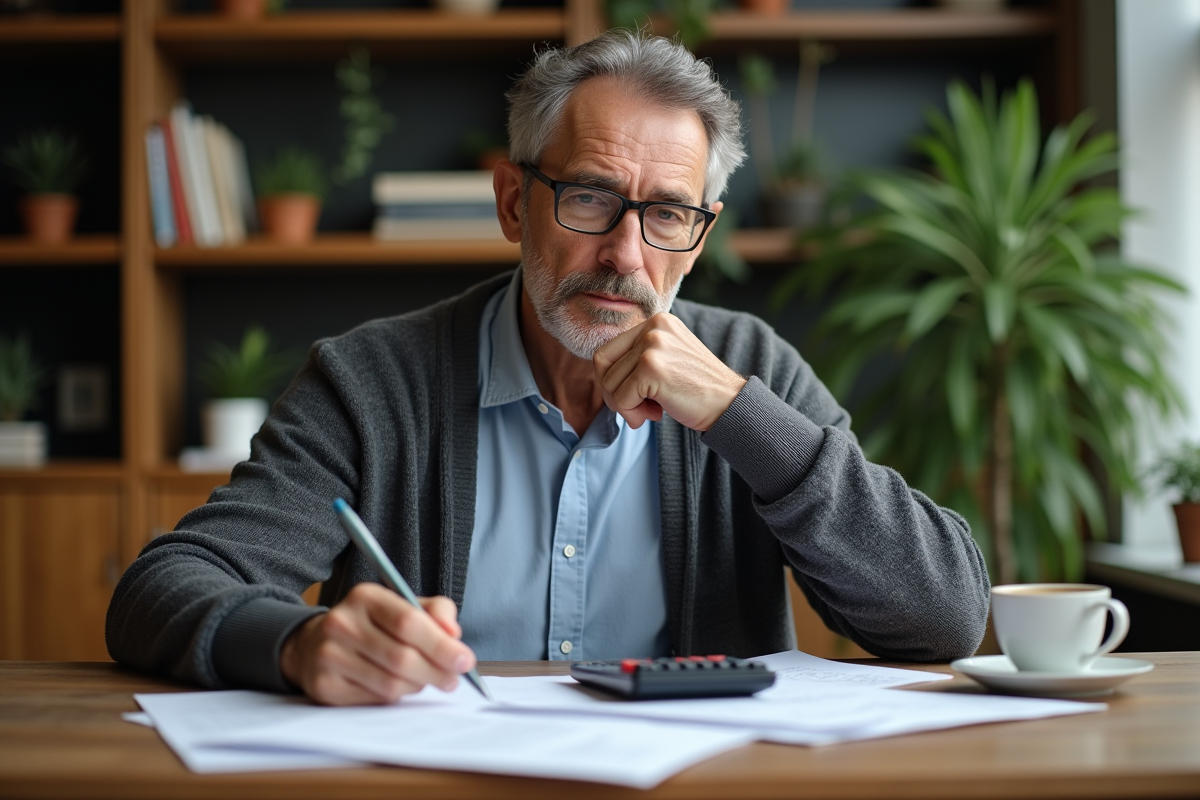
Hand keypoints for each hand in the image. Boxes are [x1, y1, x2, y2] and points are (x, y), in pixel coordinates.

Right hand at [279, 583, 475, 705]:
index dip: (441, 645)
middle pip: (401, 657)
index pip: (408, 622)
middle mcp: (342, 623)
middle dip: (436, 672)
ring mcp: (329, 656)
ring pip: (390, 683)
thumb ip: (436, 613)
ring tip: (424, 679)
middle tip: (453, 679)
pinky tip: (397, 686)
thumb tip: (454, 634)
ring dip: (417, 685)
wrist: (315, 644)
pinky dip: (395, 696)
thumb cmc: (372, 625)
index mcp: (365, 597)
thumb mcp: (403, 606)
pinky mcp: (324, 686)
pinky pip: (374, 699)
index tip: (465, 660)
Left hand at [593, 312, 746, 430]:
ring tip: (652, 411)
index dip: (613, 379)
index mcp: (656, 322)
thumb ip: (637, 358)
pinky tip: (656, 414)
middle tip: (640, 407)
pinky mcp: (651, 368)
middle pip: (602, 364)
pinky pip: (620, 398)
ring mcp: (652, 345)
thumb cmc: (697, 390)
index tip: (636, 395)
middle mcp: (653, 328)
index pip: (608, 350)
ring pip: (609, 383)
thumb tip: (601, 374)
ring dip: (626, 406)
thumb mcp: (667, 360)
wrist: (729, 405)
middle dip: (615, 393)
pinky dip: (632, 413)